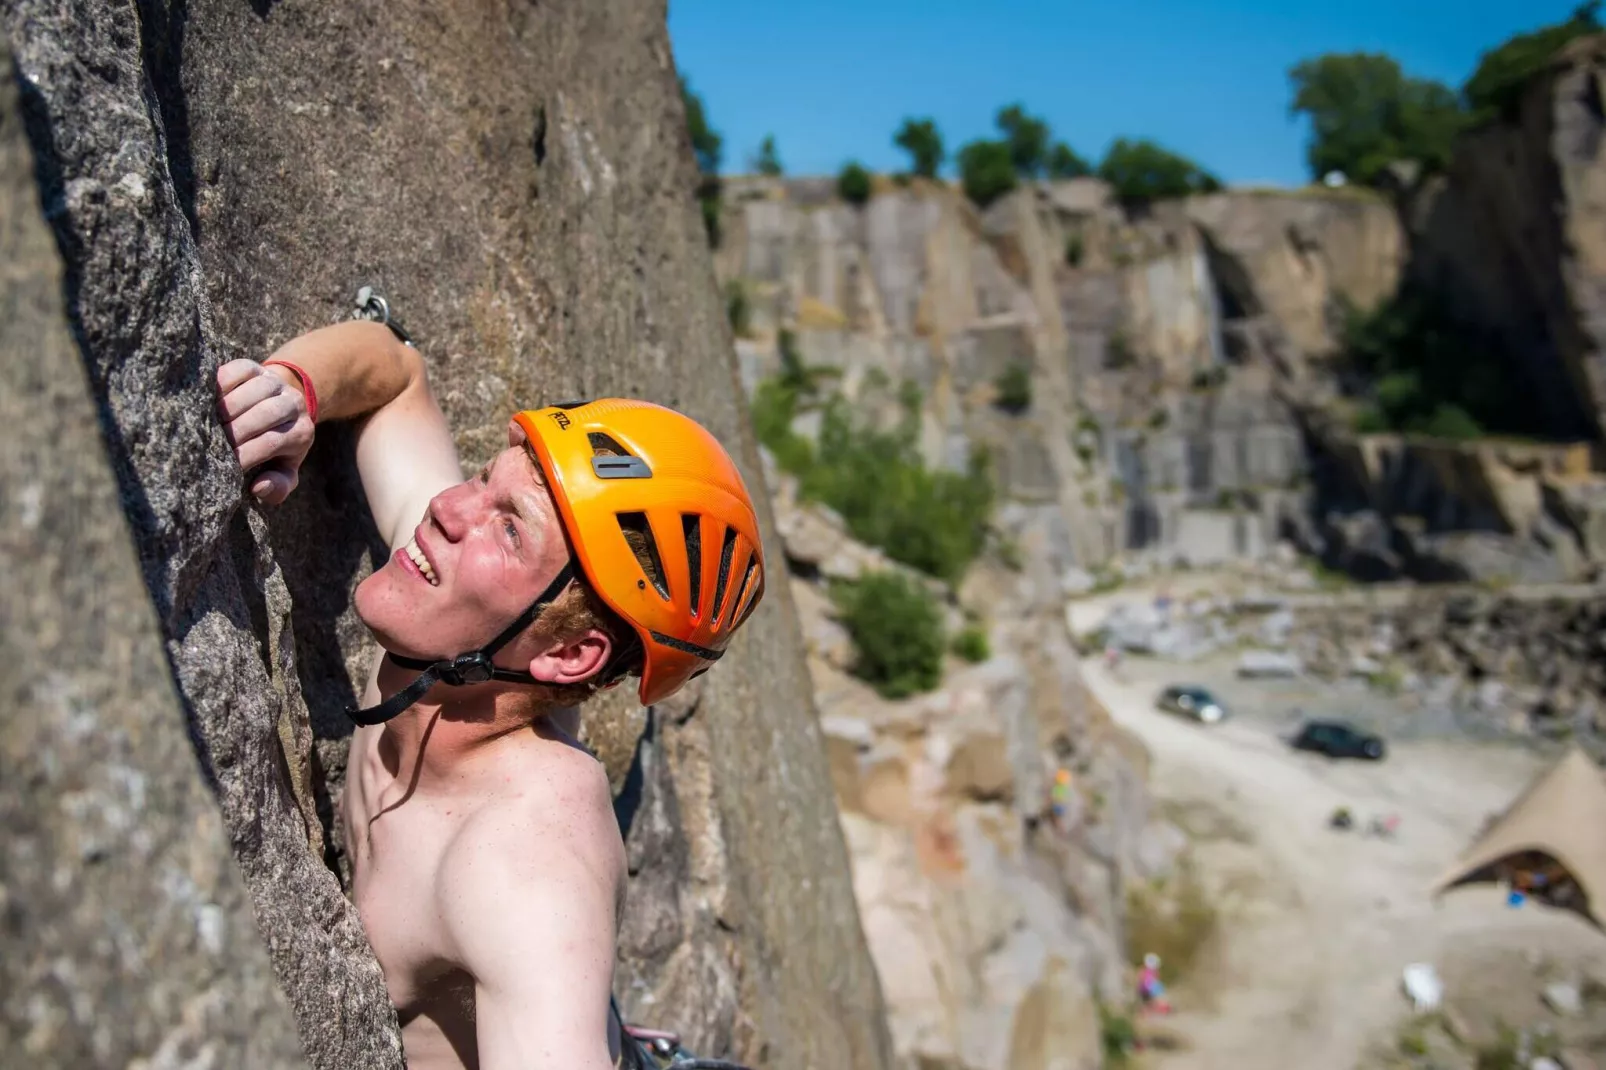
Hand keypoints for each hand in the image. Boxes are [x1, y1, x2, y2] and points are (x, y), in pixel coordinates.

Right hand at [217, 359, 314, 504]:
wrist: (280, 404)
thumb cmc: (275, 446)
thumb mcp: (284, 470)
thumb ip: (279, 486)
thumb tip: (259, 487)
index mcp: (301, 433)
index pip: (270, 444)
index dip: (244, 455)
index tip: (223, 465)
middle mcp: (292, 404)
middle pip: (262, 415)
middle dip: (234, 431)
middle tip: (209, 444)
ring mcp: (273, 382)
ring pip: (250, 392)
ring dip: (225, 408)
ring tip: (205, 423)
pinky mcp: (255, 367)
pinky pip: (237, 371)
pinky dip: (221, 383)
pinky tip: (207, 398)